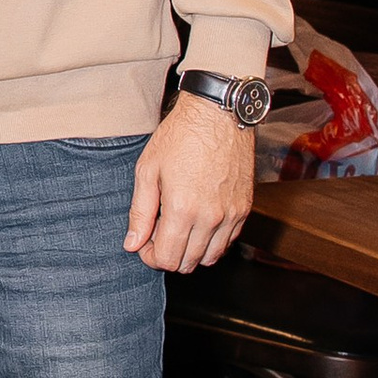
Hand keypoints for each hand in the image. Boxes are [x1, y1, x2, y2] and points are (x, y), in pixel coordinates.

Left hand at [125, 92, 254, 272]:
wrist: (218, 114)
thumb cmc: (181, 136)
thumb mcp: (148, 170)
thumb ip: (140, 212)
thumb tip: (132, 244)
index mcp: (183, 209)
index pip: (167, 259)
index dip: (151, 257)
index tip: (144, 243)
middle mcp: (211, 217)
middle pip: (188, 263)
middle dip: (169, 255)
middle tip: (158, 235)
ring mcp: (232, 214)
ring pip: (210, 257)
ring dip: (191, 252)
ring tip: (178, 229)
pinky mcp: (245, 208)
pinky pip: (228, 242)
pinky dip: (211, 242)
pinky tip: (198, 223)